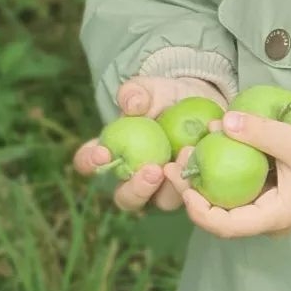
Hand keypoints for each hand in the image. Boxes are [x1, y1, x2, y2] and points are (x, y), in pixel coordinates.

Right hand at [72, 75, 227, 215]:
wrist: (200, 105)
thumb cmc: (164, 98)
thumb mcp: (150, 89)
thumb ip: (136, 93)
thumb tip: (132, 104)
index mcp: (111, 155)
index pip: (88, 164)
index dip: (90, 162)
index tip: (102, 152)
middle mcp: (133, 179)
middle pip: (126, 198)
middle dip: (137, 188)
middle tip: (152, 170)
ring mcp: (162, 190)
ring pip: (162, 201)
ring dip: (172, 185)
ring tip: (184, 156)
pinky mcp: (189, 190)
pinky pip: (193, 192)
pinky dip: (197, 175)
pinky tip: (201, 152)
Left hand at [164, 111, 290, 238]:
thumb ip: (260, 132)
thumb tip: (222, 122)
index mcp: (274, 217)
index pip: (226, 226)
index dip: (199, 210)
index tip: (183, 183)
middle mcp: (266, 218)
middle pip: (219, 214)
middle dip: (193, 189)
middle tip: (174, 160)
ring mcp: (266, 206)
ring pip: (225, 200)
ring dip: (203, 178)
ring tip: (186, 150)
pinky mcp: (266, 191)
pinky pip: (236, 186)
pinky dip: (220, 169)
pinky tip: (208, 145)